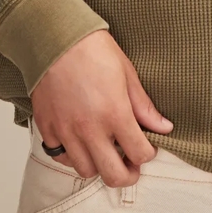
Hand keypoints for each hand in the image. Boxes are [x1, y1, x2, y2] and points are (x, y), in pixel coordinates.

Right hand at [30, 29, 173, 187]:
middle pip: (112, 175)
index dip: (148, 154)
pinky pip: (60, 157)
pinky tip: (80, 142)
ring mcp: (66, 131)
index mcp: (115, 113)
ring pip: (86, 170)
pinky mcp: (47, 128)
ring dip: (99, 165)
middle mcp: (90, 128)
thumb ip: (144, 106)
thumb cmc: (92, 49)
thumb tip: (164, 128)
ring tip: (104, 150)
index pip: (140, 154)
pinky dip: (72, 156)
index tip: (147, 146)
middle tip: (130, 164)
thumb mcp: (127, 74)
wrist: (54, 37)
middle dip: (127, 175)